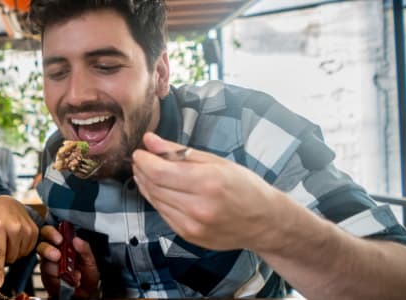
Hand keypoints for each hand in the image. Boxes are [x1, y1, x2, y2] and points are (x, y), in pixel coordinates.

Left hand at [0, 195, 38, 287]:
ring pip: (21, 255)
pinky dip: (22, 249)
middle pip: (11, 257)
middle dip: (5, 258)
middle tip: (0, 248)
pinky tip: (16, 240)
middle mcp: (15, 227)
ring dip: (14, 253)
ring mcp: (27, 228)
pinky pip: (29, 250)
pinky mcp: (35, 230)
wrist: (6, 202)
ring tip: (8, 241)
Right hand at [36, 225, 99, 297]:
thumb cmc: (87, 276)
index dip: (53, 233)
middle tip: (57, 256)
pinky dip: (56, 278)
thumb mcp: (90, 262)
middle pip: (42, 244)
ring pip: (44, 261)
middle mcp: (54, 251)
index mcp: (65, 244)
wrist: (84, 294)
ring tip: (68, 273)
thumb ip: (85, 250)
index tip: (59, 239)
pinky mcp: (46, 276)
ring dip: (55, 267)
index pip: (54, 232)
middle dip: (47, 249)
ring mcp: (48, 264)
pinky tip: (65, 280)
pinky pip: (47, 275)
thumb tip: (76, 239)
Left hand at [132, 132, 286, 250]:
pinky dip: (157, 200)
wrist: (265, 222)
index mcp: (208, 183)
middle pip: (154, 186)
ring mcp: (192, 226)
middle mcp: (199, 207)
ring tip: (146, 172)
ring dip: (146, 185)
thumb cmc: (245, 186)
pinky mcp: (189, 236)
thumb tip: (149, 141)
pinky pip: (163, 214)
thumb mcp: (216, 161)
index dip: (144, 161)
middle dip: (142, 171)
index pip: (160, 172)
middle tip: (140, 160)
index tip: (140, 152)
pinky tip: (159, 189)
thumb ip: (179, 151)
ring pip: (155, 201)